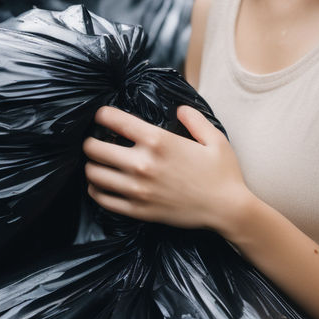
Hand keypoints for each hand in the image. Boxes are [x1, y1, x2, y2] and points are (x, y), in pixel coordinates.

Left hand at [83, 104, 250, 236]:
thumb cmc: (222, 173)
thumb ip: (194, 118)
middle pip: (93, 148)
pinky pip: (102, 199)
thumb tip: (179, 108)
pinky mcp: (137, 210)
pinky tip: (102, 184)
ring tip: (99, 163)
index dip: (102, 115)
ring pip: (93, 174)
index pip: (113, 120)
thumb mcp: (214, 138)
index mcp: (158, 141)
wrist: (227, 210)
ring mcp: (137, 189)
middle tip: (97, 141)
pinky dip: (96, 190)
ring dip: (92, 166)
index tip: (102, 116)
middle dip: (91, 141)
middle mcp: (142, 164)